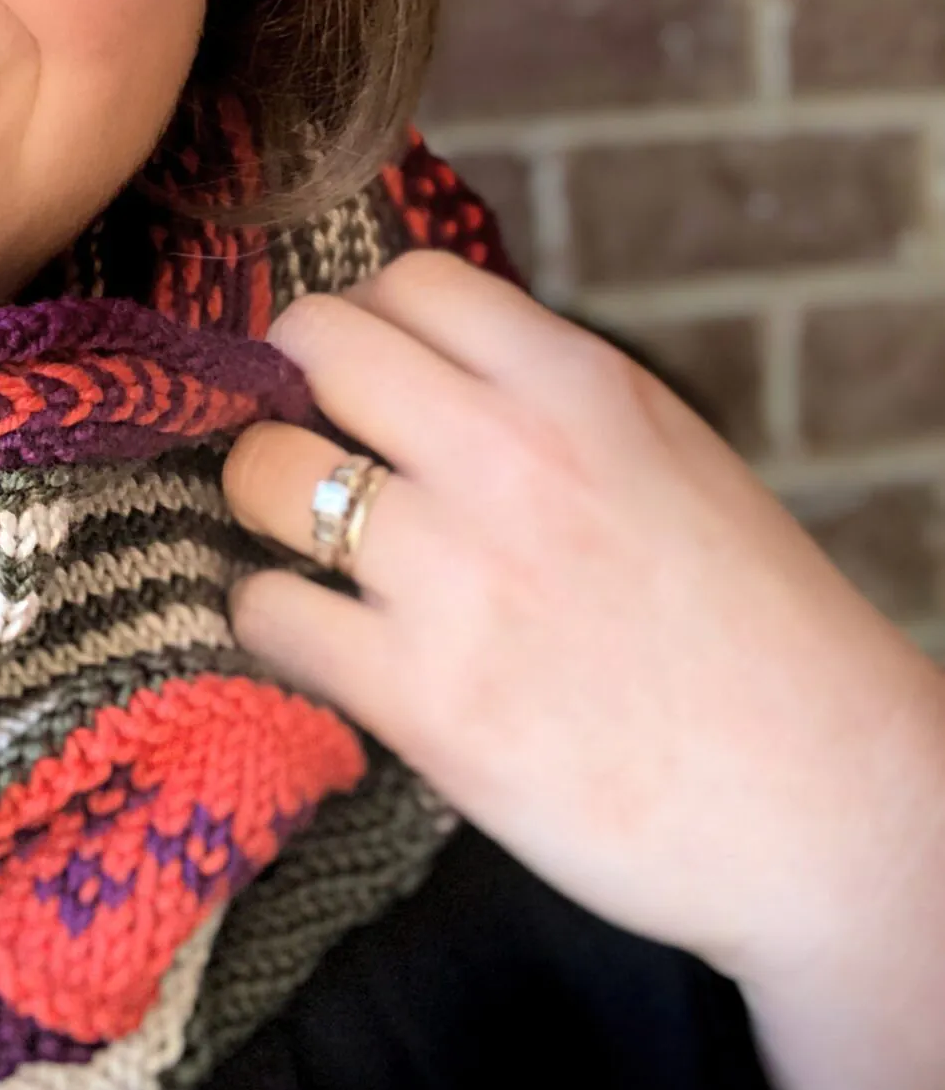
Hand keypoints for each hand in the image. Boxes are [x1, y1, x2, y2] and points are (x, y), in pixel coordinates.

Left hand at [223, 251, 944, 987]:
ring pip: (263, 473)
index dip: (365, 323)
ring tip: (301, 543)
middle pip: (311, 344)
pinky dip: (271, 622)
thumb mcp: (666, 457)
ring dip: (261, 502)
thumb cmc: (757, 638)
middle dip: (288, 385)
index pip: (406, 280)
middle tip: (306, 442)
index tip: (356, 372)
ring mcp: (456, 575)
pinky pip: (268, 613)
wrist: (828, 809)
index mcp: (579, 387)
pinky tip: (318, 639)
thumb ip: (547, 399)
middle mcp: (508, 458)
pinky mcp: (422, 698)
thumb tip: (424, 358)